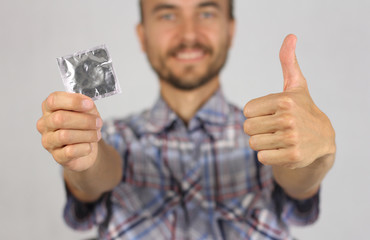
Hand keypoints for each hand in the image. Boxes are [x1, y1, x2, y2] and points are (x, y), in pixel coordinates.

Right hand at [37, 92, 102, 171]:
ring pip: (64, 136)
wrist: (88, 147)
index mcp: (50, 108)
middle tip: (98, 122)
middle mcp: (45, 124)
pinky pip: (70, 151)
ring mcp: (48, 141)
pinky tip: (89, 146)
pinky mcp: (57, 156)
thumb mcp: (88, 111)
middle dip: (84, 120)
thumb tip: (88, 104)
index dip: (73, 101)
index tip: (89, 104)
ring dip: (86, 134)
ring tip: (97, 135)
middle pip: (60, 118)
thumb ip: (86, 105)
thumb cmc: (84, 126)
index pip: (54, 100)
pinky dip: (84, 148)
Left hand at [243, 34, 334, 168]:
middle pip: (247, 128)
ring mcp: (291, 139)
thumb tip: (291, 36)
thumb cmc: (302, 109)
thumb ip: (288, 62)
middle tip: (274, 127)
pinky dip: (268, 155)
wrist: (323, 139)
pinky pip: (262, 157)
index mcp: (284, 100)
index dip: (256, 113)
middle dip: (257, 129)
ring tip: (278, 138)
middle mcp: (288, 118)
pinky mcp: (292, 156)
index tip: (271, 113)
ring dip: (263, 142)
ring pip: (253, 143)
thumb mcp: (296, 85)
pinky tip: (282, 149)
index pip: (247, 110)